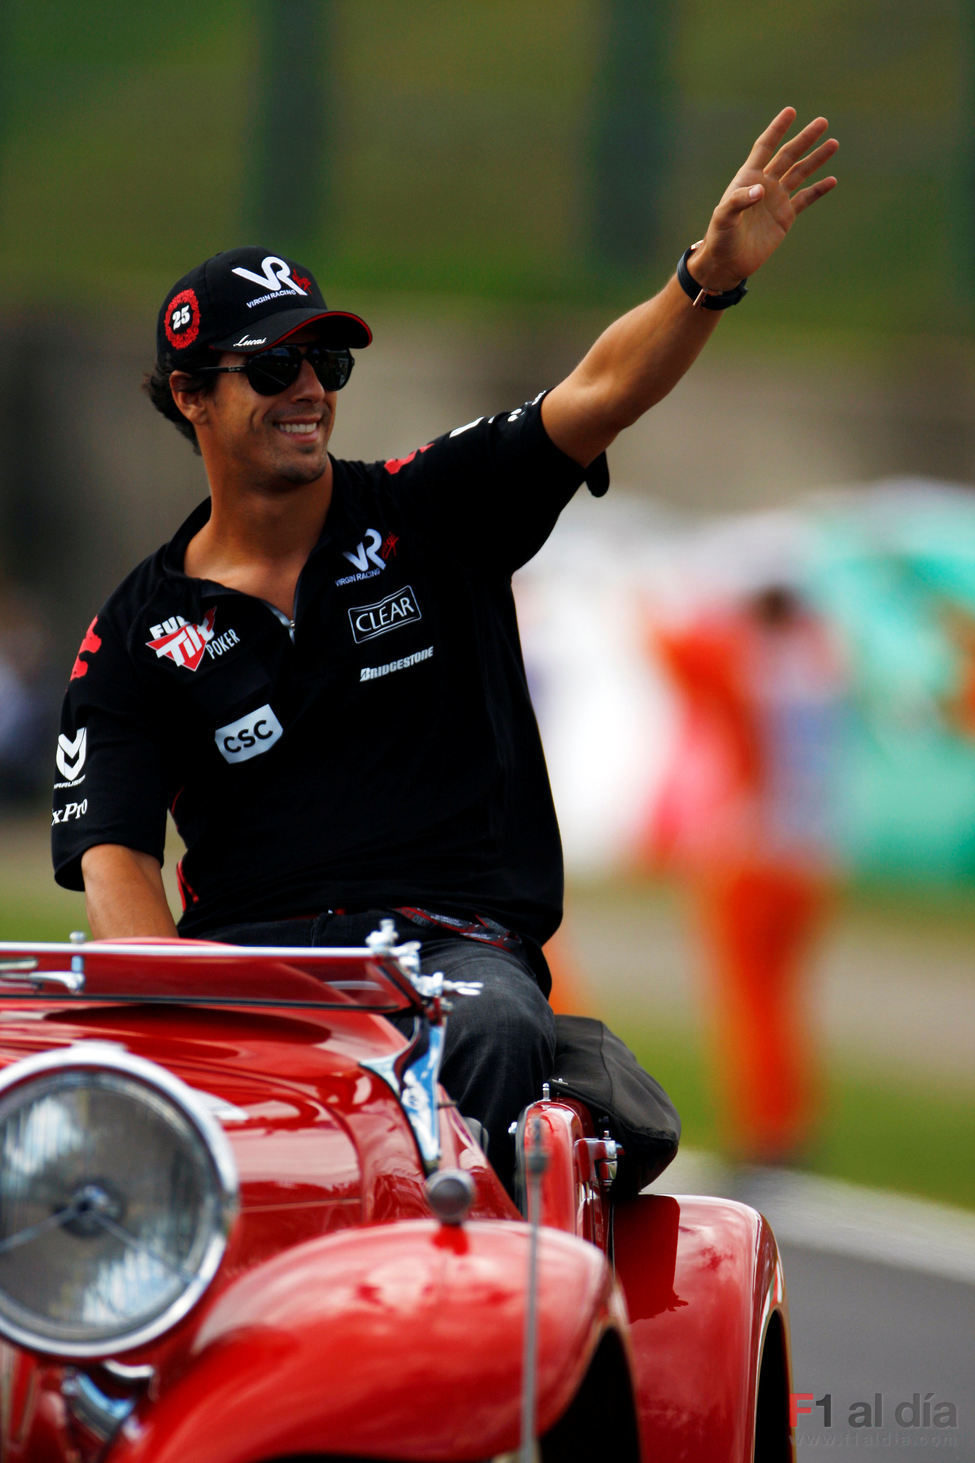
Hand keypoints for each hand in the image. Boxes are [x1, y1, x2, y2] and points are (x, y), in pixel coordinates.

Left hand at [688, 107, 837, 292]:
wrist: (727, 263)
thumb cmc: (720, 238)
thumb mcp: (724, 218)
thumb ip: (739, 201)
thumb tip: (762, 189)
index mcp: (748, 178)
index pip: (765, 147)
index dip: (777, 129)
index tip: (790, 111)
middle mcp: (765, 185)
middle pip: (788, 155)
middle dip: (805, 139)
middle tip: (822, 122)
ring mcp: (776, 200)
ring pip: (800, 173)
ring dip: (816, 159)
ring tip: (833, 143)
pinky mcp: (785, 217)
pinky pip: (805, 199)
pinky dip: (818, 190)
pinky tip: (832, 180)